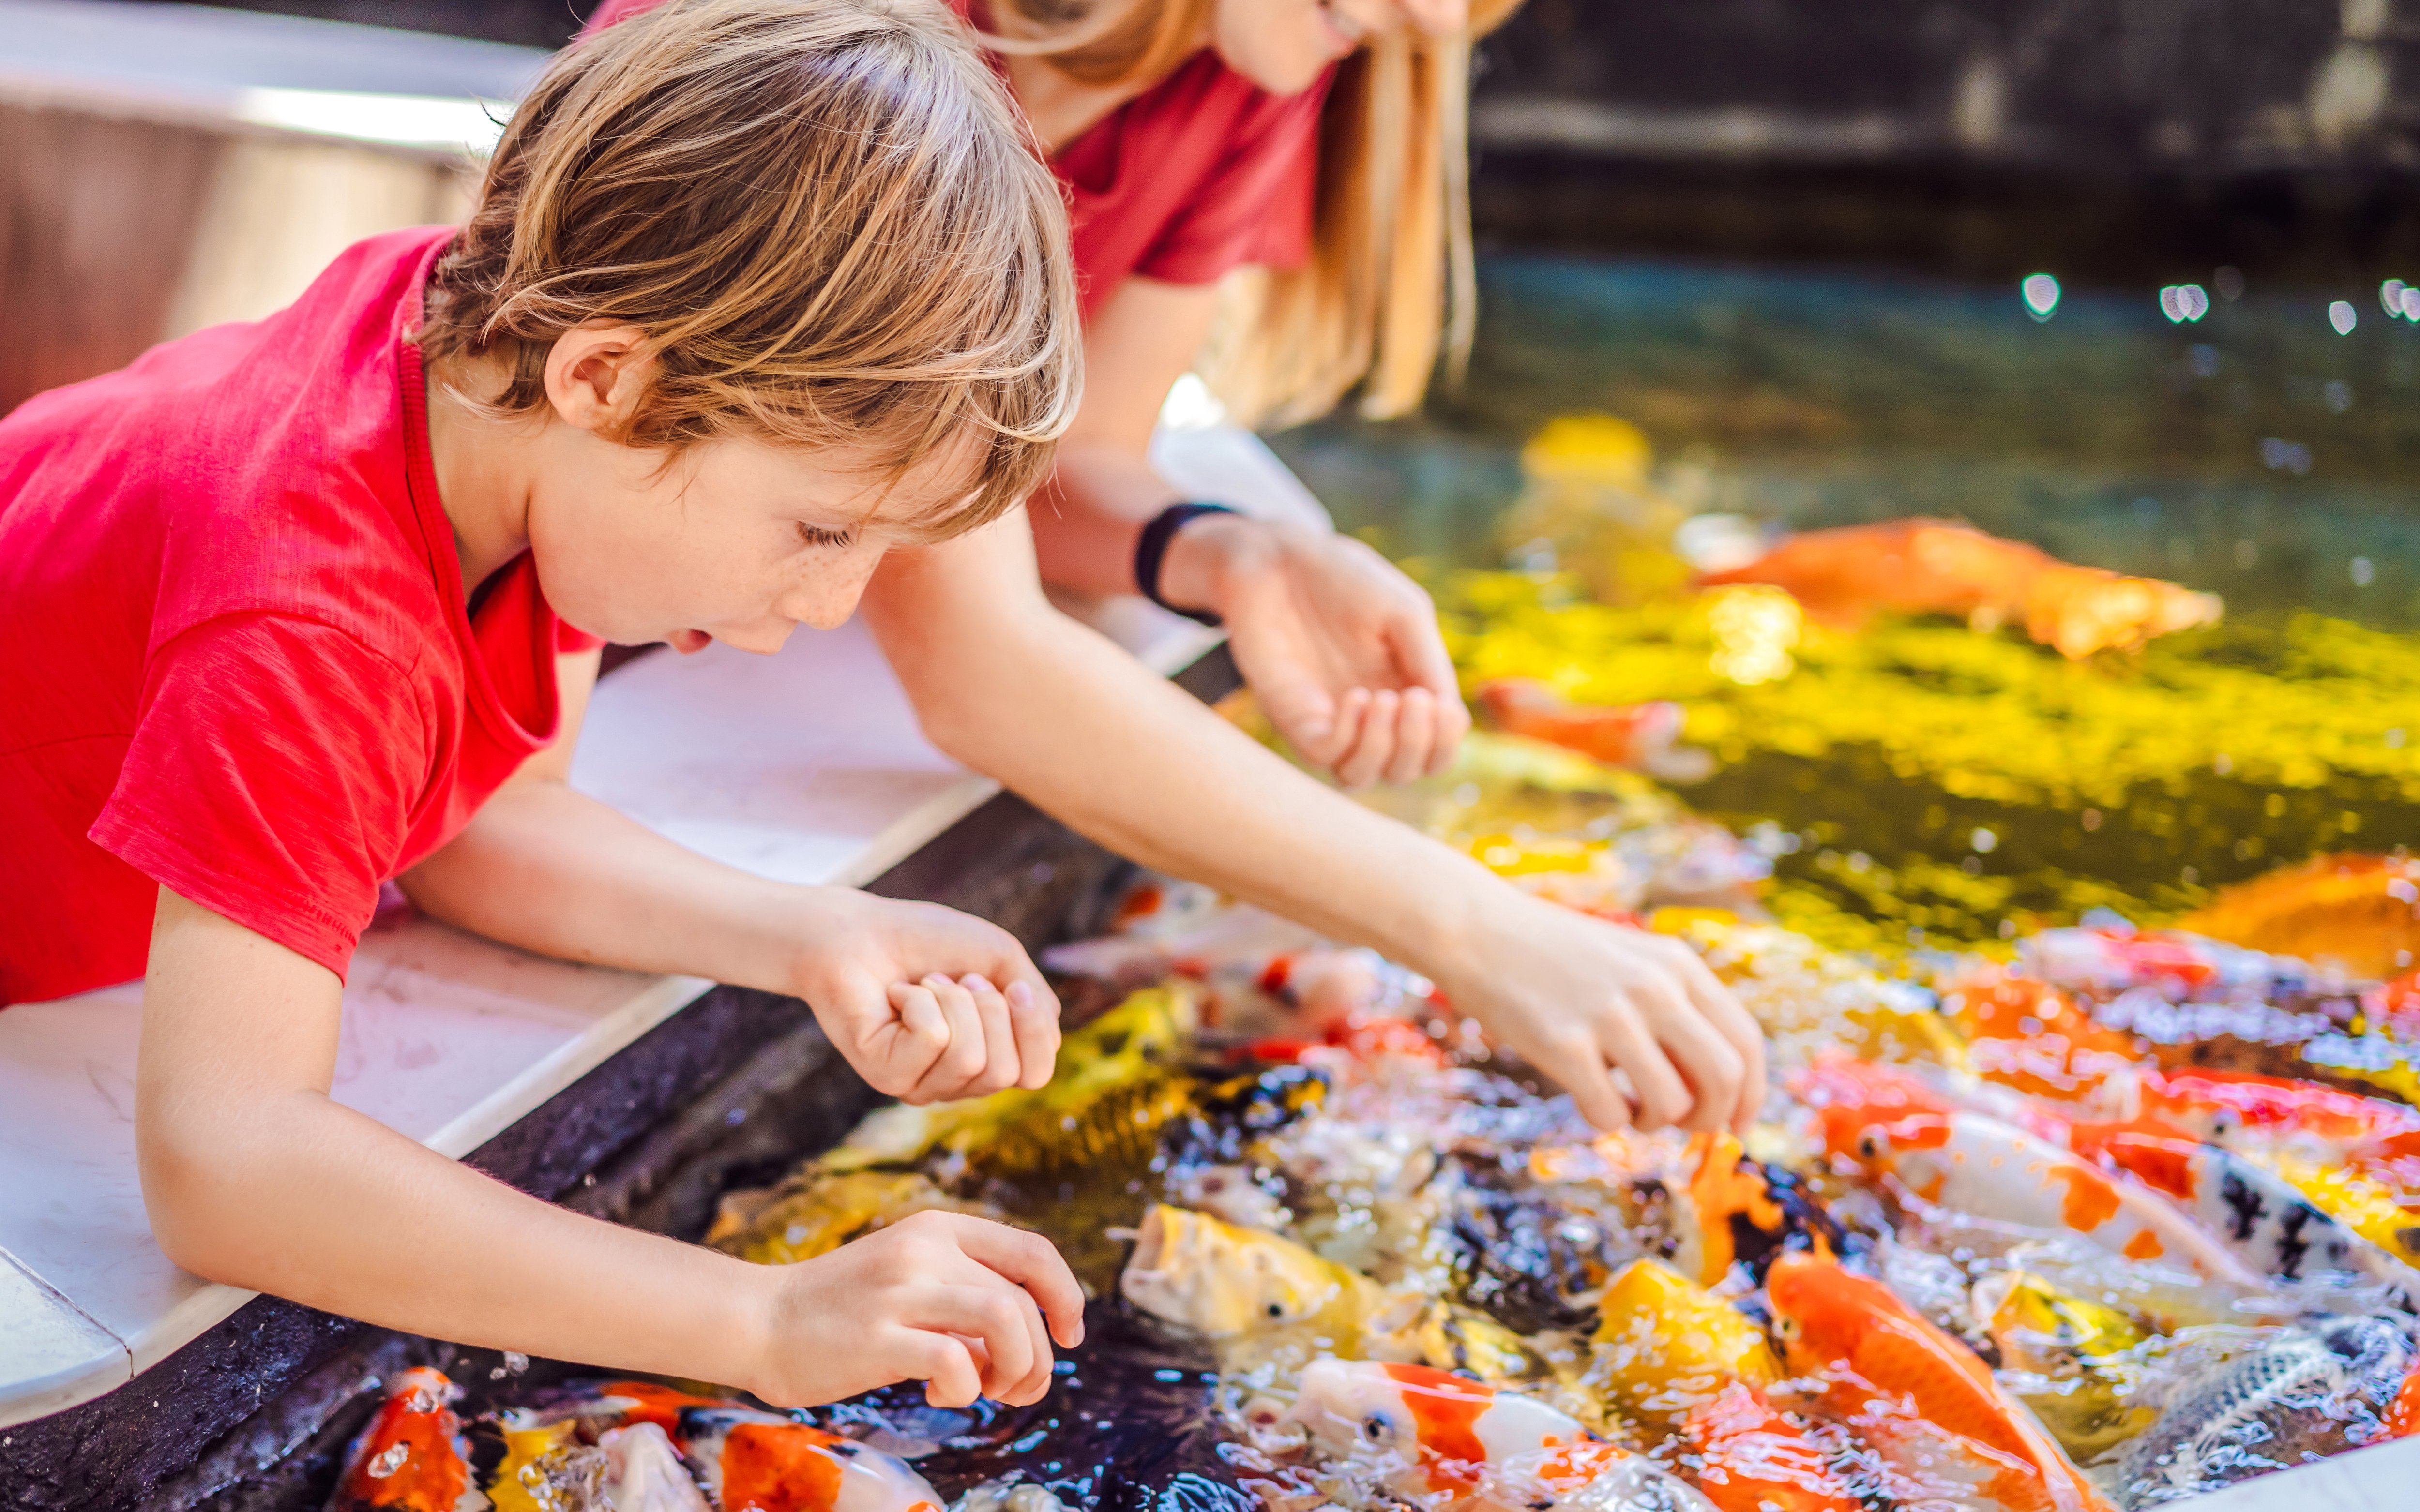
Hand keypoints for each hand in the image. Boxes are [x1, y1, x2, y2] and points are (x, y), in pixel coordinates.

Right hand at [748, 1211, 1085, 1408]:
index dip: (1067, 1295)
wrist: (762, 1320)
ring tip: (989, 1389)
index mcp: (939, 1228)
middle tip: (1019, 1389)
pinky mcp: (878, 1335)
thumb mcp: (911, 1279)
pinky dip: (967, 1389)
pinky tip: (943, 1394)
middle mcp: (925, 1250)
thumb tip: (1028, 1346)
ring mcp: (901, 1290)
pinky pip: (957, 1361)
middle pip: (1023, 1299)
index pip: (1033, 1250)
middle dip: (1040, 1355)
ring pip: (1004, 1318)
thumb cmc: (843, 1312)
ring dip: (1017, 1367)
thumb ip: (966, 1295)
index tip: (1070, 1336)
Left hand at [785, 891, 1061, 1102]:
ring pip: (971, 1059)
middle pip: (1005, 1071)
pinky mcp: (886, 1076)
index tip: (1013, 985)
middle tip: (957, 980)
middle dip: (988, 1009)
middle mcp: (956, 1083)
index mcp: (988, 1060)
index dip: (1034, 1029)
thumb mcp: (1004, 962)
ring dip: (953, 1001)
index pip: (1035, 1076)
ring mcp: (920, 1085)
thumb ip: (1038, 1005)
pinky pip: (932, 1041)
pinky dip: (920, 1001)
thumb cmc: (930, 942)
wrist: (862, 930)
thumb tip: (1053, 1043)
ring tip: (926, 984)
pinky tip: (896, 996)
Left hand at [1159, 515, 1469, 787]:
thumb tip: (1450, 715)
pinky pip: (1326, 757)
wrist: (1278, 560)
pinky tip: (1355, 698)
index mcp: (1405, 692)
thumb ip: (1430, 663)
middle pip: (1405, 770)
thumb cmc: (1344, 578)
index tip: (1437, 703)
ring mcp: (1331, 720)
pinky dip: (1349, 737)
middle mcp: (1370, 717)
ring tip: (1380, 700)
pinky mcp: (1295, 718)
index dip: (1444, 741)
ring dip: (1384, 749)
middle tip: (1414, 701)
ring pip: (1363, 776)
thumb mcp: (1404, 613)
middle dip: (1418, 746)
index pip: (1435, 750)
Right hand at [1439, 892, 1764, 1133]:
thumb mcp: (1633, 962)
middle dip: (1711, 1119)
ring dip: (1654, 1123)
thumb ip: (1677, 1009)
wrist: (1479, 930)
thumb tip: (1716, 1092)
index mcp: (1679, 965)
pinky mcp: (1564, 1043)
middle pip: (1724, 1078)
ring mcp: (1610, 1015)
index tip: (1739, 1127)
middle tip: (1683, 1126)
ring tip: (1629, 1107)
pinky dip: (1608, 1122)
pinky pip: (1611, 1114)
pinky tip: (1590, 1098)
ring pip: (1671, 1104)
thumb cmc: (1558, 956)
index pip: (1746, 1042)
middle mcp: (1654, 987)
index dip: (1752, 1096)